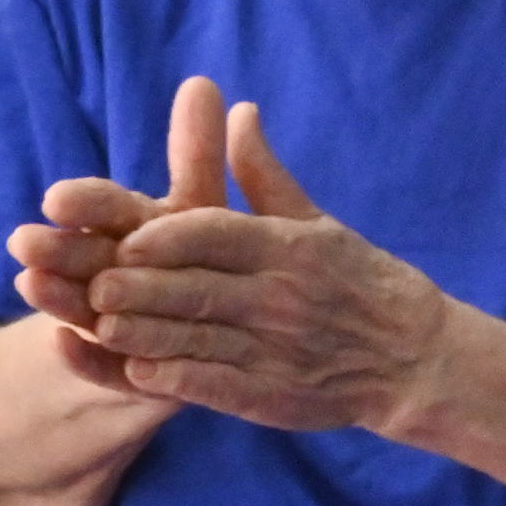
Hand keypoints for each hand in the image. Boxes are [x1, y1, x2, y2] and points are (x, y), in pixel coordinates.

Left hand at [38, 85, 456, 436]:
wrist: (412, 357)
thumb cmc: (354, 279)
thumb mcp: (315, 220)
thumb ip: (263, 173)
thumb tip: (236, 110)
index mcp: (286, 246)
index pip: (218, 235)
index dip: (169, 239)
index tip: (125, 240)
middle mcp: (279, 296)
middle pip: (198, 288)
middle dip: (142, 288)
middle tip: (92, 283)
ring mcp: (276, 349)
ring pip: (200, 339)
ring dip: (148, 334)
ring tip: (100, 325)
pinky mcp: (274, 396)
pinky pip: (219, 386)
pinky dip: (179, 380)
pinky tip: (138, 372)